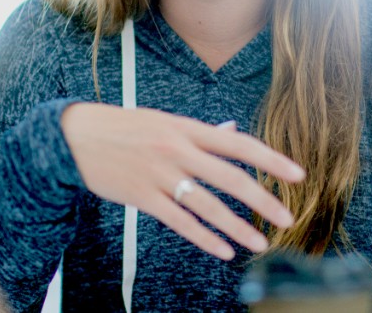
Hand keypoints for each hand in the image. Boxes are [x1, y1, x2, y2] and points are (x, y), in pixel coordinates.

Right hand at [60, 104, 304, 259]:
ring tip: (260, 242)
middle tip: (288, 218)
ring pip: (208, 205)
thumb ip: (199, 133)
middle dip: (263, 200)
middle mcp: (177, 149)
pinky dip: (204, 237)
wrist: (73, 136)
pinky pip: (180, 222)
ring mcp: (159, 174)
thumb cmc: (124, 128)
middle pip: (230, 177)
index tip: (298, 174)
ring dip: (237, 226)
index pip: (239, 144)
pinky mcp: (142, 196)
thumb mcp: (164, 121)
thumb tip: (232, 134)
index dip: (271, 160)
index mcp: (187, 128)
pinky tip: (223, 250)